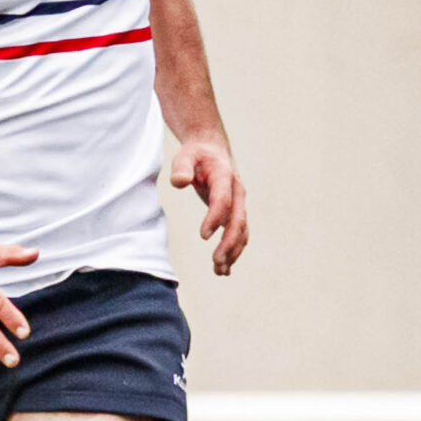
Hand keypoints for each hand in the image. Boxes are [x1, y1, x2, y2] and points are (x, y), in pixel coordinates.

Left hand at [171, 140, 249, 275]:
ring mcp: (239, 203)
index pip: (223, 200)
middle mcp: (237, 192)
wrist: (212, 149)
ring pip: (242, 231)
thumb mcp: (185, 155)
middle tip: (216, 261)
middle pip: (238, 220)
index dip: (215, 218)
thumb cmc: (196, 154)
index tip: (203, 236)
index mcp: (225, 177)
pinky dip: (233, 251)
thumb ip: (181, 167)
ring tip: (220, 271)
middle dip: (229, 243)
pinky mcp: (235, 212)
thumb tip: (179, 182)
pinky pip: (239, 234)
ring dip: (233, 252)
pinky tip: (223, 269)